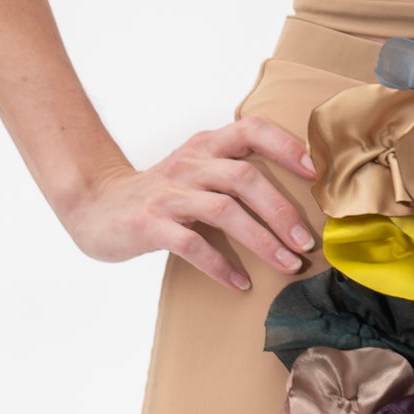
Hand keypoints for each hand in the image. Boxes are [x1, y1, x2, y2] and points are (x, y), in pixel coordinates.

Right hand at [62, 119, 318, 287]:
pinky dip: (220, 265)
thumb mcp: (197, 170)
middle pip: (244, 177)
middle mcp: (190, 164)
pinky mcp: (150, 224)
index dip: (285, 145)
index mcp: (206, 146)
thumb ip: (234, 172)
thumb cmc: (161, 194)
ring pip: (223, 210)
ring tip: (286, 264)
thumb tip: (296, 199)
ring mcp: (169, 194)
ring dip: (261, 239)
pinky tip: (239, 282)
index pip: (251, 130)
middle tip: (307, 241)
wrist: (97, 206)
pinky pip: (191, 244)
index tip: (316, 173)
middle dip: (281, 210)